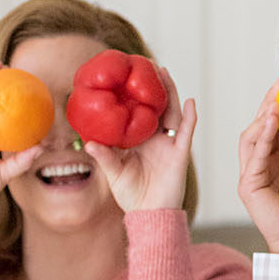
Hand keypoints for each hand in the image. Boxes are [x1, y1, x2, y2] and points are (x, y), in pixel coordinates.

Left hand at [85, 65, 196, 211]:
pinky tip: (190, 101)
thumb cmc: (131, 195)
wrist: (150, 215)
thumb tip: (88, 142)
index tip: (124, 76)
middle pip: (156, 106)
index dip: (132, 95)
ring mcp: (168, 144)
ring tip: (164, 73)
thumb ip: (104, 157)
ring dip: (169, 93)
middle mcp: (154, 139)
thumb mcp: (113, 173)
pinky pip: (187, 132)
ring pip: (171, 113)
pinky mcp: (179, 153)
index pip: (136, 112)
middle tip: (146, 64)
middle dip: (153, 86)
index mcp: (138, 140)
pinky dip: (190, 117)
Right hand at [237, 84, 278, 263]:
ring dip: (263, 115)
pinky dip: (263, 134)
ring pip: (252, 136)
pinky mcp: (249, 185)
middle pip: (262, 128)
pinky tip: (273, 118)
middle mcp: (263, 168)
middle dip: (271, 103)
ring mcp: (253, 176)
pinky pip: (254, 154)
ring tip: (277, 97)